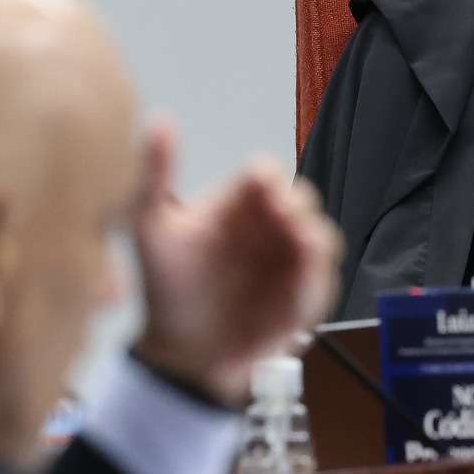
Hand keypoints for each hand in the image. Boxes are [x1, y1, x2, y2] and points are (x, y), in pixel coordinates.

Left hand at [130, 119, 341, 406]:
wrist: (180, 353)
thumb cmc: (164, 288)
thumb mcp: (148, 228)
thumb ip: (153, 175)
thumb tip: (160, 119)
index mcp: (237, 204)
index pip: (265, 174)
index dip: (268, 180)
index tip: (260, 193)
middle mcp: (268, 228)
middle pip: (303, 200)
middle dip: (298, 208)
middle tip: (284, 221)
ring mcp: (288, 263)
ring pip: (323, 239)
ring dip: (315, 243)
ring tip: (301, 250)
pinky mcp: (302, 298)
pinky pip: (324, 284)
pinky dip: (316, 284)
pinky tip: (297, 291)